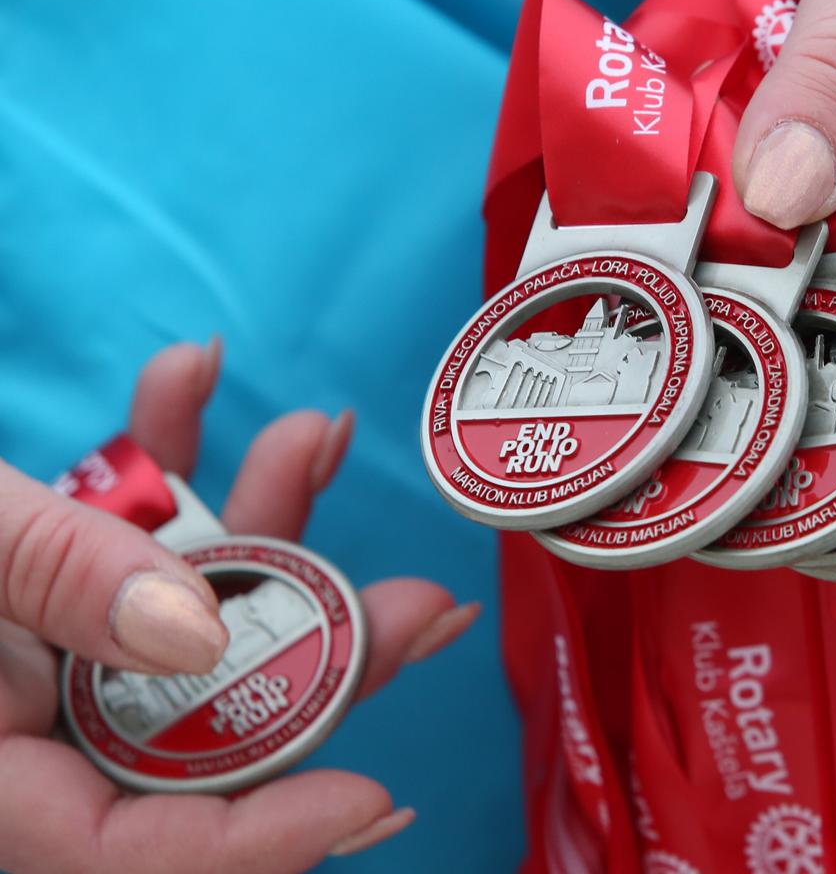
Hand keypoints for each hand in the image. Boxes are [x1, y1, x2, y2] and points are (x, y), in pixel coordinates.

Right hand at [0, 342, 479, 873]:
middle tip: (423, 607)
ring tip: (312, 435)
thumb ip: (48, 578)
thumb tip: (197, 633)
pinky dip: (151, 469)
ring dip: (247, 522)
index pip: (124, 856)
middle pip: (191, 734)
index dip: (255, 840)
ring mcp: (17, 666)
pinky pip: (110, 549)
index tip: (376, 798)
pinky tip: (186, 379)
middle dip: (312, 652)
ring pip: (169, 623)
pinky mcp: (24, 592)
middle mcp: (8, 739)